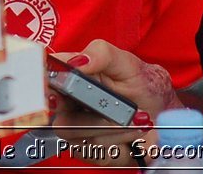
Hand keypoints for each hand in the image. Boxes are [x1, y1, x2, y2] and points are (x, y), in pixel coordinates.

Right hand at [48, 42, 179, 168]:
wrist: (163, 117)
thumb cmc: (143, 85)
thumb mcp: (128, 63)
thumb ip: (102, 54)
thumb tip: (77, 61)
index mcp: (71, 72)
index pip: (42, 72)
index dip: (39, 79)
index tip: (53, 87)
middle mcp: (66, 99)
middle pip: (51, 107)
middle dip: (84, 110)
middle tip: (113, 110)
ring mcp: (74, 125)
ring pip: (72, 130)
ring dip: (111, 127)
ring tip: (137, 120)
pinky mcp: (85, 149)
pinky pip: (91, 149)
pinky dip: (118, 142)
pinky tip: (132, 134)